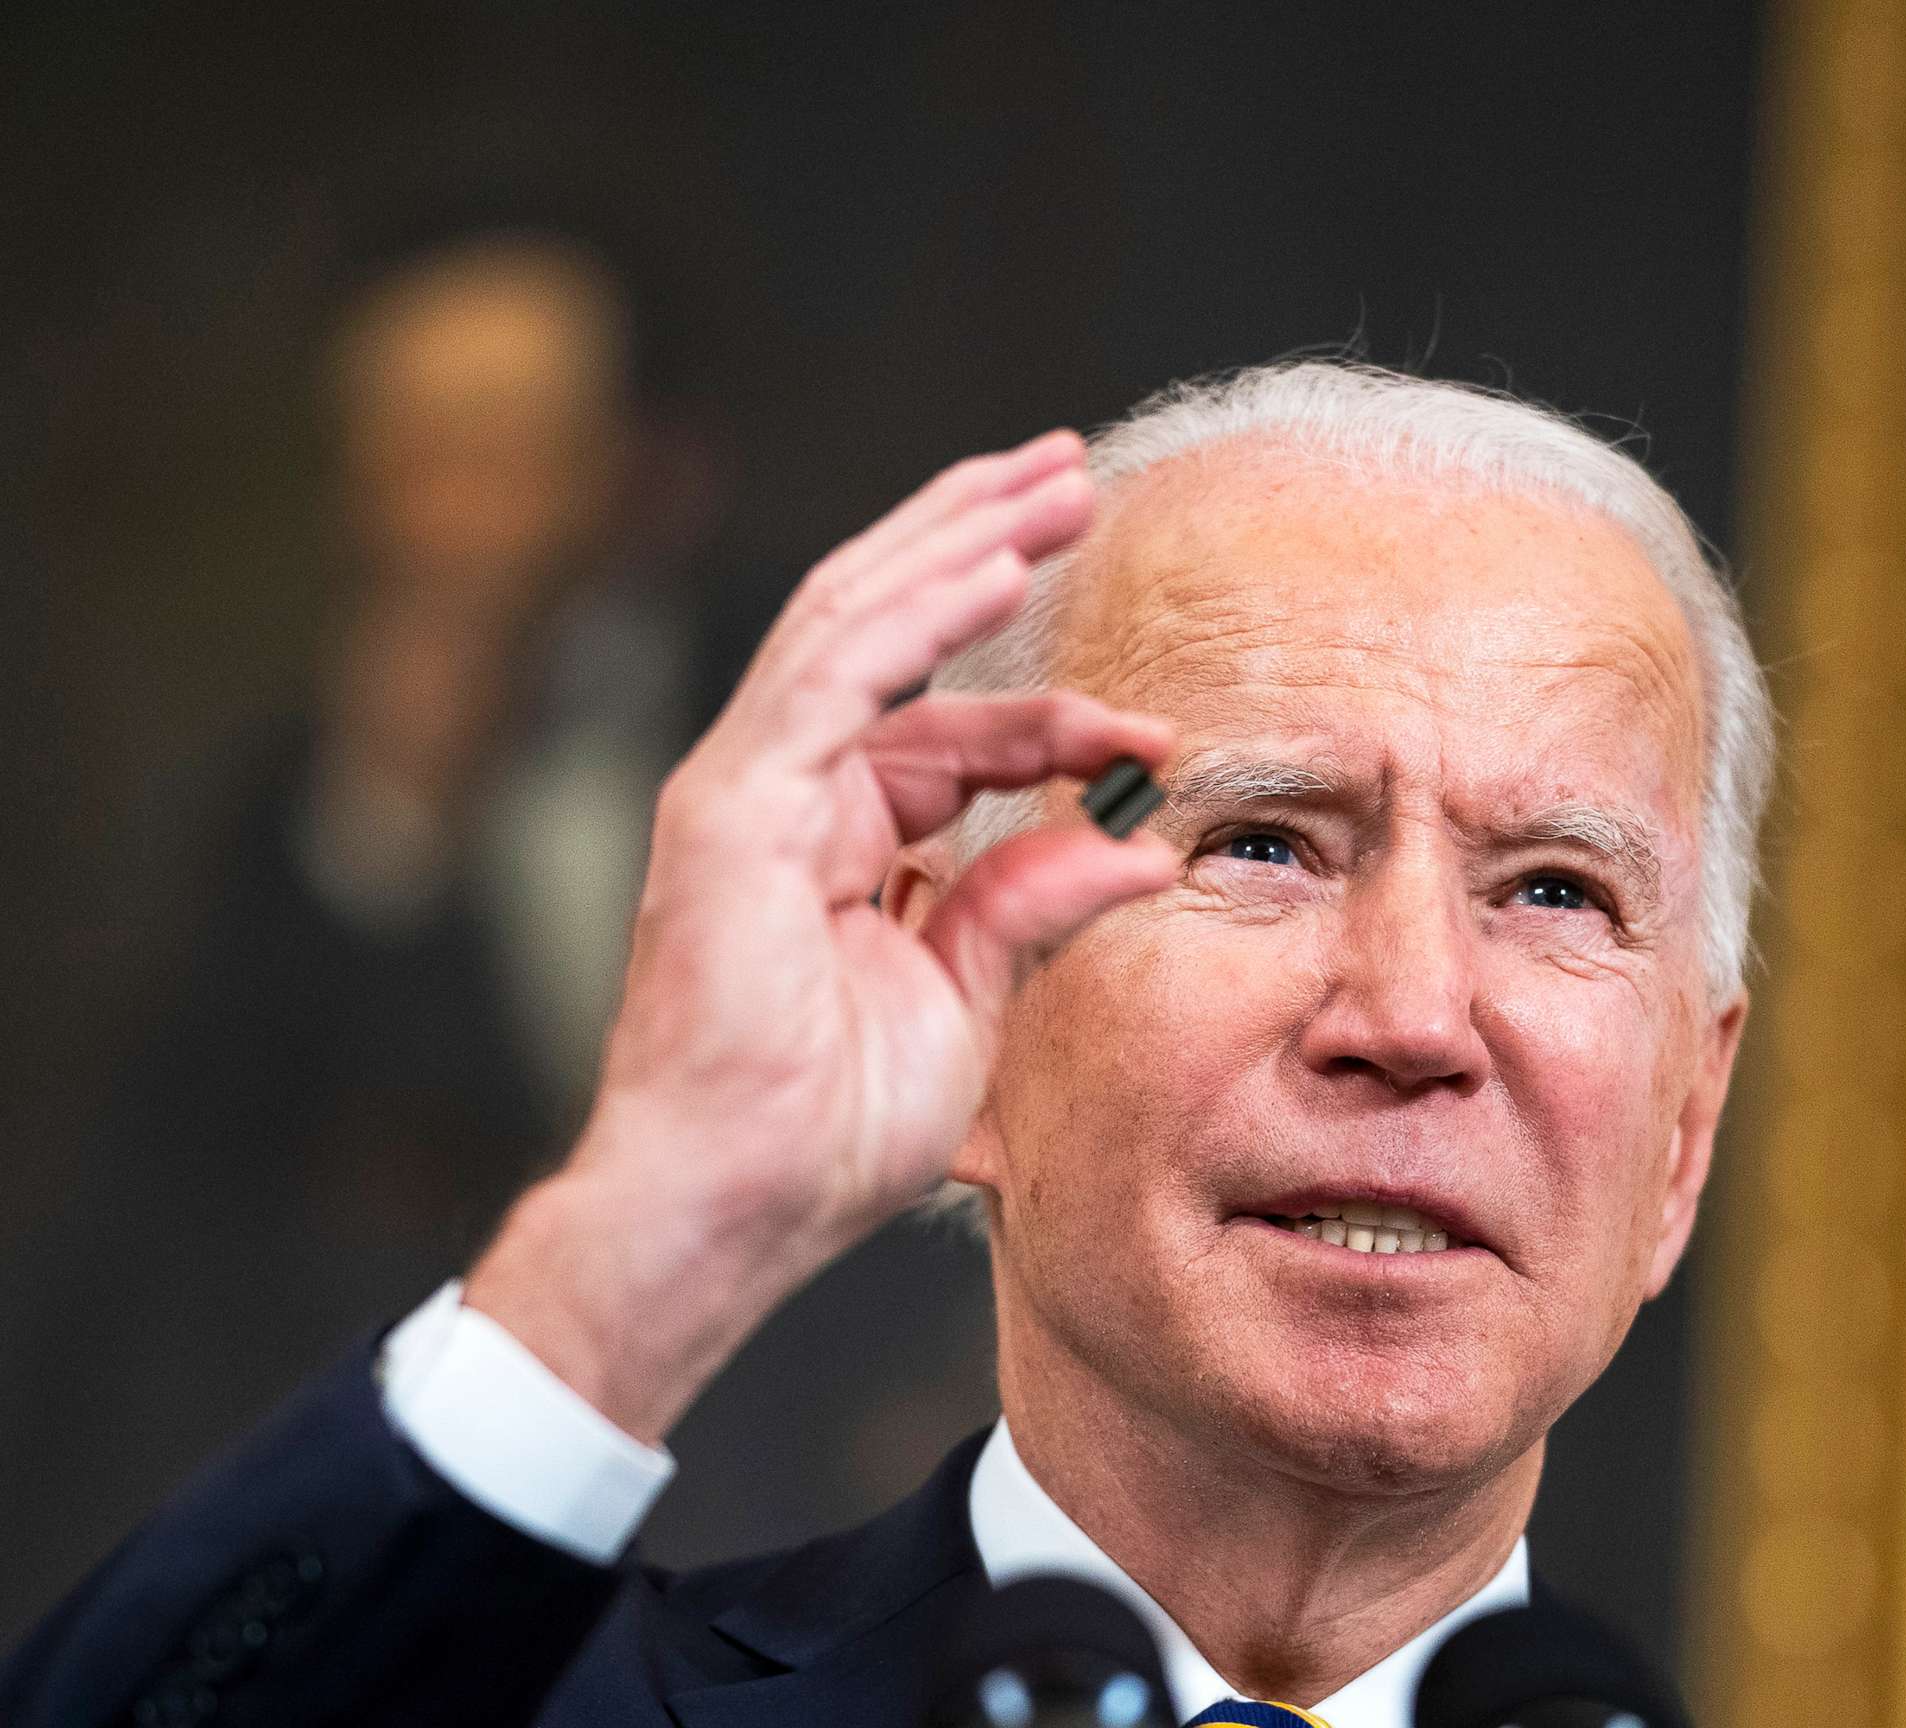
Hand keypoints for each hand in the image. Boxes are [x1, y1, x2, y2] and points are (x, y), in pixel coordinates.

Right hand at [462, 430, 1175, 1440]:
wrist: (734, 1207)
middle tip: (1073, 472)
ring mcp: (749, 788)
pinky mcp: (733, 805)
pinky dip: (917, 610)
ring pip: (858, 618)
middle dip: (984, 542)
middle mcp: (786, 789)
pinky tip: (993, 560)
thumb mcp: (966, 998)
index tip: (1158, 743)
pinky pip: (835, 673)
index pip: (955, 734)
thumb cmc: (827, 1131)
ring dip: (960, 539)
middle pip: (890, 628)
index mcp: (835, 834)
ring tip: (1053, 477)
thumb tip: (1138, 844)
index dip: (1058, 723)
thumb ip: (1034, 903)